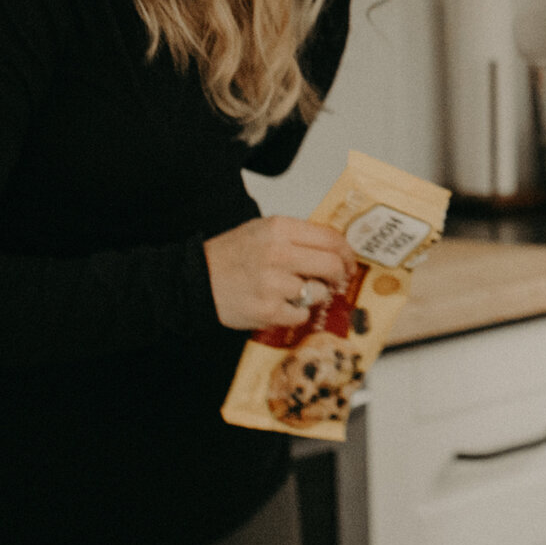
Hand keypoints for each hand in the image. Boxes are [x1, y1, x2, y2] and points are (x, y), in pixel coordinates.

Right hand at [204, 215, 355, 330]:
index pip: (331, 238)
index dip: (347, 252)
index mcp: (279, 229)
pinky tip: (279, 304)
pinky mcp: (268, 310)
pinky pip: (301, 315)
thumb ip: (297, 236)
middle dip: (339, 275)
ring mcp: (274, 283)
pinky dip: (295, 313)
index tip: (348, 261)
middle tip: (335, 280)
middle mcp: (278, 253)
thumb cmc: (231, 255)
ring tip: (293, 292)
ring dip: (313, 295)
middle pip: (332, 265)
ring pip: (319, 293)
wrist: (196, 280)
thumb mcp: (263, 231)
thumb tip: (335, 248)